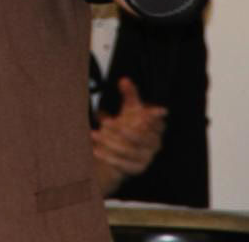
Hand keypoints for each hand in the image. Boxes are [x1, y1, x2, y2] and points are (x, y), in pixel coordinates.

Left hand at [91, 77, 166, 195]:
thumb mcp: (130, 109)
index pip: (155, 123)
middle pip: (139, 137)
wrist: (120, 151)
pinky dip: (108, 158)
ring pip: (128, 151)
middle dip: (120, 129)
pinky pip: (123, 164)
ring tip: (92, 133)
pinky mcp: (137, 169)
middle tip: (104, 121)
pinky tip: (94, 150)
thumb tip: (124, 79)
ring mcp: (147, 158)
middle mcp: (154, 145)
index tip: (142, 114)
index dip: (151, 119)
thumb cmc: (129, 125)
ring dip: (109, 142)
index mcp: (156, 129)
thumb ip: (130, 95)